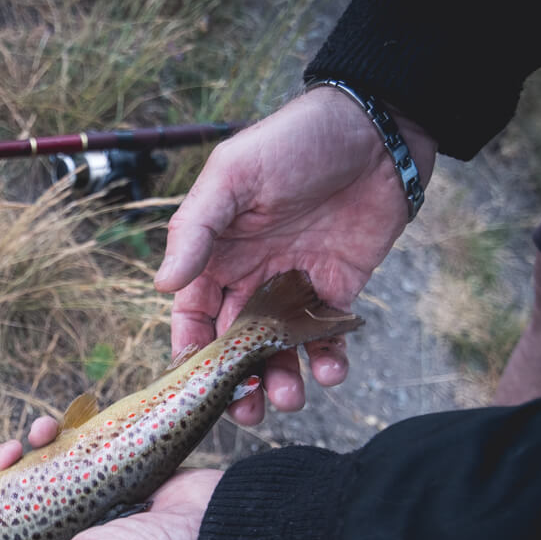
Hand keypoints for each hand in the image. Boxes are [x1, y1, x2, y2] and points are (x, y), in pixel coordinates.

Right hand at [157, 87, 437, 424]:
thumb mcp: (232, 176)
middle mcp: (251, 277)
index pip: (193, 316)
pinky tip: (331, 369)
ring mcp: (295, 287)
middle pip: (235, 346)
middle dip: (236, 383)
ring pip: (279, 351)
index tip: (198, 384)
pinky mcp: (338, 290)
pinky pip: (327, 337)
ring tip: (289, 397)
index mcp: (217, 254)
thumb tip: (163, 285)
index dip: (192, 353)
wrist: (377, 129)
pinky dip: (329, 360)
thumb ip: (196, 230)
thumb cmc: (294, 142)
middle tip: (246, 409)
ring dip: (280, 380)